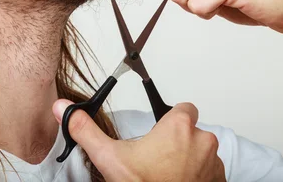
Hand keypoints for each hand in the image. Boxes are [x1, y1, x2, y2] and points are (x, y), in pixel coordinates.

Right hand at [52, 100, 225, 181]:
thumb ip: (87, 130)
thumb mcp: (109, 158)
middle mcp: (202, 140)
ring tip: (168, 173)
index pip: (184, 107)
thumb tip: (65, 110)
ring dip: (190, 158)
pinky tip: (179, 181)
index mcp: (179, 127)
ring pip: (202, 150)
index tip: (160, 131)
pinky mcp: (218, 179)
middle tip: (159, 158)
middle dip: (178, 141)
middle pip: (192, 129)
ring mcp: (213, 161)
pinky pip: (211, 169)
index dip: (171, 118)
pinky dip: (199, 175)